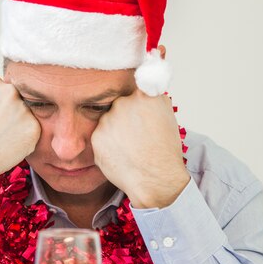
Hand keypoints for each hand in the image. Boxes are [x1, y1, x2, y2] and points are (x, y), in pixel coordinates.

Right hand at [0, 74, 40, 199]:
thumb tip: (9, 101)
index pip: (4, 91)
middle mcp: (9, 90)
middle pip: (18, 102)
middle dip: (11, 116)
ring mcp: (23, 108)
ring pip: (26, 118)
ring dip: (18, 128)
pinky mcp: (34, 127)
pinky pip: (32, 133)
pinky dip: (24, 142)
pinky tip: (7, 147)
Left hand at [91, 89, 189, 207]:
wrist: (155, 179)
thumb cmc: (164, 151)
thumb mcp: (166, 115)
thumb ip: (151, 98)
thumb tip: (143, 83)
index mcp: (143, 95)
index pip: (134, 89)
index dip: (136, 102)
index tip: (139, 112)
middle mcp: (123, 104)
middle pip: (118, 105)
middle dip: (124, 118)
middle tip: (137, 136)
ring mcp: (107, 121)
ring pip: (108, 122)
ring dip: (115, 131)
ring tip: (130, 148)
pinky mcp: (96, 138)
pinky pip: (101, 138)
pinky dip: (108, 145)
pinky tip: (121, 155)